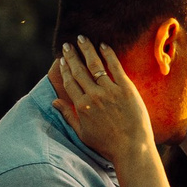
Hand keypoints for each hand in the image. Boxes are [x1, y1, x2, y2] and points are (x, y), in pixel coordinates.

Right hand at [49, 36, 155, 166]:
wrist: (132, 148)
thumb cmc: (107, 144)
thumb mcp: (82, 133)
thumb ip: (68, 115)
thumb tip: (54, 102)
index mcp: (82, 106)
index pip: (70, 82)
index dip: (65, 69)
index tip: (62, 60)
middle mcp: (93, 96)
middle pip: (79, 70)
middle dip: (71, 55)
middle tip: (67, 44)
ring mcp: (110, 91)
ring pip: (94, 65)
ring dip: (87, 49)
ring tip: (82, 38)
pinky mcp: (126, 88)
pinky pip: (115, 67)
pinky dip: (108, 54)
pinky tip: (103, 45)